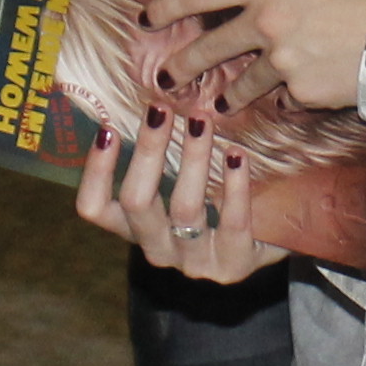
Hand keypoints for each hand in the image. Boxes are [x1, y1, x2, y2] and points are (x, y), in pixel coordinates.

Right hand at [71, 103, 274, 282]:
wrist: (270, 243)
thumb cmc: (215, 202)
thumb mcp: (180, 184)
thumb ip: (162, 156)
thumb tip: (151, 98)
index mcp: (134, 228)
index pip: (95, 208)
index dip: (96, 172)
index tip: (108, 128)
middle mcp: (156, 248)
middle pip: (137, 202)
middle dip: (148, 150)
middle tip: (161, 109)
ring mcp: (193, 262)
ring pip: (184, 209)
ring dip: (192, 159)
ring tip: (202, 120)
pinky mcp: (231, 267)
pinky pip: (231, 223)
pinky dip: (234, 185)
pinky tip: (237, 155)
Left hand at [145, 0, 365, 111]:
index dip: (170, 7)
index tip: (150, 19)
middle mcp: (266, 21)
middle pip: (209, 47)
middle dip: (182, 63)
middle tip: (167, 76)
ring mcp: (283, 61)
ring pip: (243, 83)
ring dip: (229, 94)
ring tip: (221, 103)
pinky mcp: (305, 93)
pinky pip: (289, 98)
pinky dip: (290, 99)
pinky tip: (295, 99)